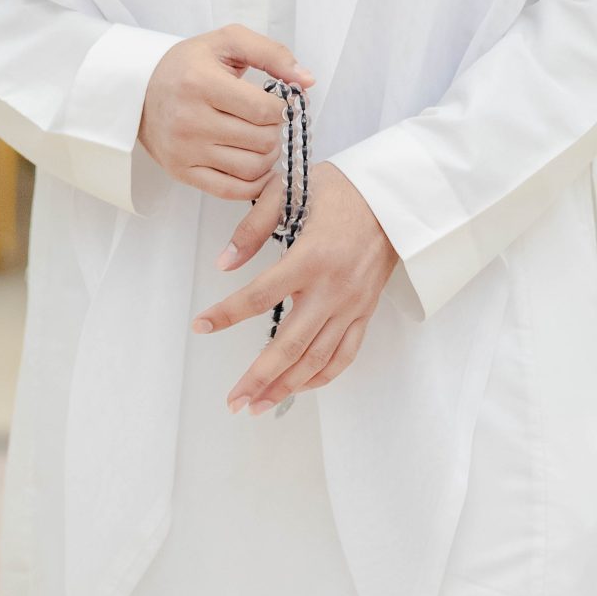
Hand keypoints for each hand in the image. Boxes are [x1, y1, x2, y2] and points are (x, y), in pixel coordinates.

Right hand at [138, 26, 313, 199]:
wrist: (140, 90)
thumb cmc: (188, 65)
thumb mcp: (227, 42)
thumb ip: (272, 54)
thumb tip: (307, 81)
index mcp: (201, 83)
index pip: (265, 110)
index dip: (281, 109)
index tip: (275, 103)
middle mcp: (190, 120)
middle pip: (262, 141)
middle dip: (274, 131)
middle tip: (266, 121)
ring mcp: (185, 150)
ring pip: (252, 168)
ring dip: (267, 156)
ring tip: (259, 140)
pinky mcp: (182, 172)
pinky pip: (232, 191)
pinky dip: (254, 183)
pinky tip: (255, 166)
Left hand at [193, 161, 397, 412]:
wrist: (396, 198)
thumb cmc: (341, 190)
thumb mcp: (291, 191)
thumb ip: (253, 227)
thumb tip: (224, 263)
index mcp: (311, 257)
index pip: (260, 295)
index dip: (226, 314)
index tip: (200, 325)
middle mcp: (332, 289)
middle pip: (289, 344)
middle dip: (258, 377)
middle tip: (233, 400)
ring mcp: (352, 306)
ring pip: (316, 358)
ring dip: (285, 386)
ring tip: (257, 405)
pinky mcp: (365, 312)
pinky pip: (344, 355)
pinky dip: (321, 377)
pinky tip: (298, 388)